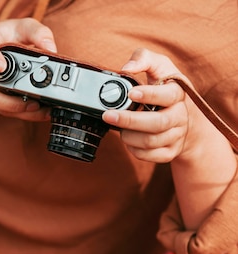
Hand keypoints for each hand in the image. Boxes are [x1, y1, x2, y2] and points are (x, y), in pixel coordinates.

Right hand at [0, 18, 56, 121]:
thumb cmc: (5, 35)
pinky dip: (18, 112)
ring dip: (17, 111)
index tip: (2, 66)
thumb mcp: (23, 26)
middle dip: (9, 103)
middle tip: (34, 103)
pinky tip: (37, 112)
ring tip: (42, 110)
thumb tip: (51, 50)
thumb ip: (38, 33)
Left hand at [102, 48, 208, 163]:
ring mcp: (176, 135)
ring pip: (151, 141)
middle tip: (108, 116)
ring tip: (118, 129)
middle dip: (130, 121)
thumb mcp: (159, 66)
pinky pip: (150, 155)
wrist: (184, 118)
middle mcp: (180, 116)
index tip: (131, 93)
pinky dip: (134, 149)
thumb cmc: (165, 88)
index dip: (149, 95)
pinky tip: (128, 140)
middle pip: (158, 123)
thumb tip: (125, 68)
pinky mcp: (169, 151)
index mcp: (178, 94)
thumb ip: (143, 58)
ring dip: (129, 136)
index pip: (168, 95)